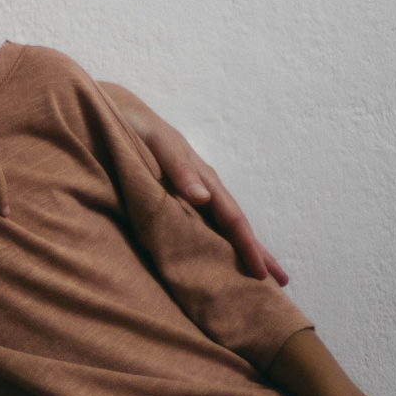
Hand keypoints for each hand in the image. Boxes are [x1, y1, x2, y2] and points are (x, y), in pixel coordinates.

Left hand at [104, 85, 288, 284]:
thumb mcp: (156, 142)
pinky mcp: (173, 196)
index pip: (232, 218)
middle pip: (235, 225)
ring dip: (240, 249)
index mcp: (202, 178)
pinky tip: (217, 255)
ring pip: (221, 227)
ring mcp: (190, 193)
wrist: (114, 111)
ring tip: (258, 274)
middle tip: (281, 284)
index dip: (247, 245)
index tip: (262, 273)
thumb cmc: (135, 125)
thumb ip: (178, 168)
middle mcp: (202, 188)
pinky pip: (200, 223)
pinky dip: (215, 241)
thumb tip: (203, 198)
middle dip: (256, 252)